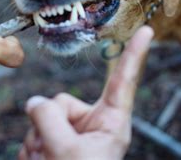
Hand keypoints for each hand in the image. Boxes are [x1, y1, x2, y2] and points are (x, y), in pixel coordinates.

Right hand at [19, 26, 153, 159]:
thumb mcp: (65, 150)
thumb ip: (48, 117)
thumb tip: (35, 102)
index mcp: (111, 124)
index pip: (123, 82)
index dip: (133, 54)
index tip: (148, 31)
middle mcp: (93, 124)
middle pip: (61, 101)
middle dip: (48, 124)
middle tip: (51, 152)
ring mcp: (74, 132)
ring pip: (43, 115)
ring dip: (37, 140)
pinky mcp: (58, 141)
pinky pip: (35, 129)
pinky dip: (32, 147)